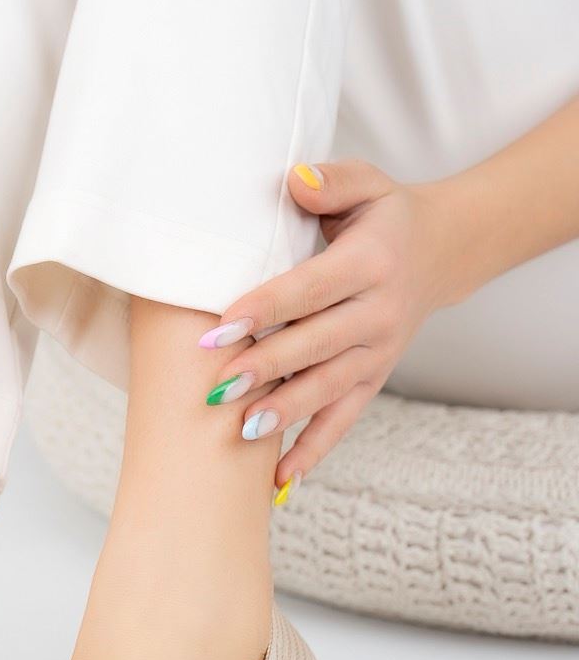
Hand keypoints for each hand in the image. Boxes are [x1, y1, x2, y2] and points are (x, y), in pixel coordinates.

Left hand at [201, 163, 453, 495]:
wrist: (441, 251)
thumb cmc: (383, 216)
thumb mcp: (368, 184)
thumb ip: (331, 181)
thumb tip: (294, 181)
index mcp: (370, 263)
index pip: (310, 289)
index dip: (265, 308)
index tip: (220, 328)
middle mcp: (380, 313)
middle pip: (317, 345)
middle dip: (266, 368)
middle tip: (218, 388)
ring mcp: (379, 351)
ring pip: (329, 387)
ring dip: (287, 412)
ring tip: (243, 430)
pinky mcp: (374, 377)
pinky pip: (344, 418)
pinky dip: (315, 449)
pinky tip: (280, 477)